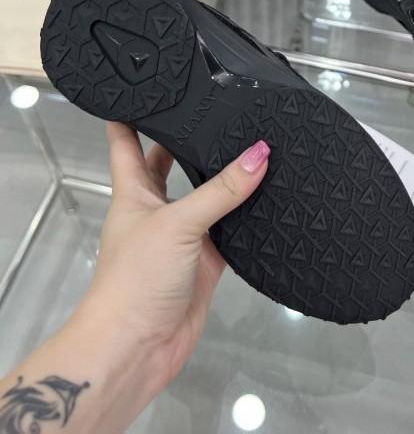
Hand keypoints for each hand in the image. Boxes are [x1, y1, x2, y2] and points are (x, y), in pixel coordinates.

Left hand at [71, 122, 268, 394]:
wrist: (136, 348)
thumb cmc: (136, 279)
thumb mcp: (177, 224)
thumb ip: (221, 189)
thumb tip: (260, 152)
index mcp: (133, 191)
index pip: (126, 139)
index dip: (135, 111)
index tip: (155, 85)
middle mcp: (155, 208)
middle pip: (169, 163)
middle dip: (189, 138)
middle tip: (220, 107)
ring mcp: (182, 235)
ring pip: (205, 195)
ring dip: (224, 176)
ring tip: (253, 141)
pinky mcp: (205, 261)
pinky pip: (229, 230)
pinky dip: (246, 216)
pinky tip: (268, 196)